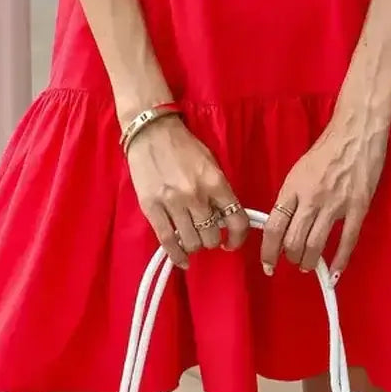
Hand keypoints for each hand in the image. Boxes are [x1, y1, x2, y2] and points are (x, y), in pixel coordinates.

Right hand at [125, 115, 248, 267]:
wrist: (151, 132)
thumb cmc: (183, 146)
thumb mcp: (211, 164)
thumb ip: (219, 192)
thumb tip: (225, 219)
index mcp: (216, 182)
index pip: (237, 220)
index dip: (238, 238)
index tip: (232, 242)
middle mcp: (196, 195)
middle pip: (212, 236)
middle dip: (212, 239)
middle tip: (206, 232)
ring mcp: (173, 203)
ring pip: (192, 242)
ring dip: (195, 245)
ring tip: (192, 240)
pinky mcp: (152, 208)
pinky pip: (167, 241)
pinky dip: (177, 255)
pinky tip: (182, 259)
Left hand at [262, 111, 389, 278]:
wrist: (356, 132)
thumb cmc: (327, 149)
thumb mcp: (299, 170)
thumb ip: (291, 196)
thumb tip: (283, 223)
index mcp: (293, 187)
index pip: (274, 227)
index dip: (269, 251)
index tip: (268, 264)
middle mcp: (311, 198)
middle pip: (293, 241)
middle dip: (290, 258)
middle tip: (292, 261)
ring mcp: (336, 204)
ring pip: (315, 245)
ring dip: (309, 262)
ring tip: (307, 265)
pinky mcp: (358, 207)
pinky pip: (347, 241)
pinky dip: (339, 261)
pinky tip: (334, 273)